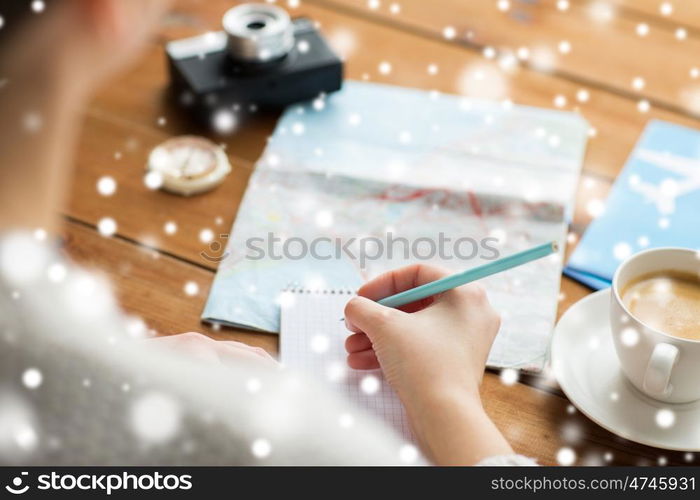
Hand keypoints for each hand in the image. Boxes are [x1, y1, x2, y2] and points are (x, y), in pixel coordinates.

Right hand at [344, 264, 512, 463]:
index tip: (362, 296)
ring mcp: (466, 340)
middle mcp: (471, 313)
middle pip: (414, 302)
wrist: (444, 417)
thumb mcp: (384, 325)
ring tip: (352, 348)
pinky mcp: (456, 363)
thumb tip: (354, 307)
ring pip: (413, 327)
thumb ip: (362, 307)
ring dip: (378, 335)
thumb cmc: (423, 364)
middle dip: (376, 315)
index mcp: (465, 293)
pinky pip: (420, 347)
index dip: (383, 283)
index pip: (418, 273)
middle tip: (355, 324)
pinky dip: (392, 350)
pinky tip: (362, 361)